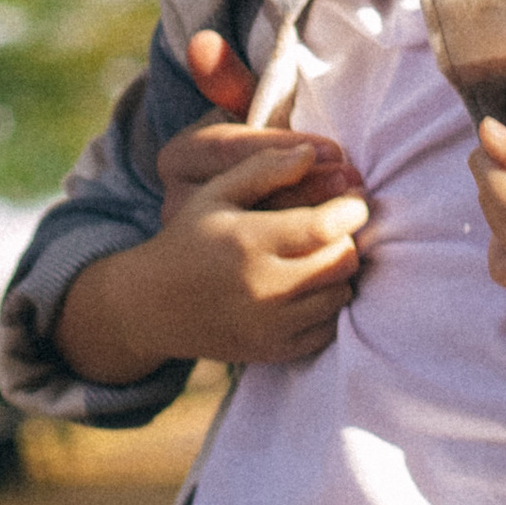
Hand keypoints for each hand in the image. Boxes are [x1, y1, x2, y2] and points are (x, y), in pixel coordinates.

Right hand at [57, 32, 366, 380]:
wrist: (153, 306)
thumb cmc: (191, 238)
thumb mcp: (217, 192)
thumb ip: (265, 168)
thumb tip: (309, 152)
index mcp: (249, 242)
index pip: (325, 228)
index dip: (351, 210)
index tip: (352, 202)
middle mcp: (263, 288)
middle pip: (342, 262)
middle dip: (347, 239)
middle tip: (335, 228)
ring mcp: (269, 326)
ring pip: (340, 295)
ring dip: (339, 272)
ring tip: (319, 255)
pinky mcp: (273, 351)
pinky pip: (327, 328)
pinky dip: (328, 305)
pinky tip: (309, 287)